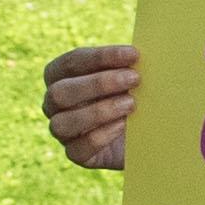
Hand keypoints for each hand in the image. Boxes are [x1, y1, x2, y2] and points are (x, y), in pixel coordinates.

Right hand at [43, 43, 141, 171]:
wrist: (149, 131)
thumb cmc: (137, 92)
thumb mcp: (134, 75)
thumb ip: (131, 63)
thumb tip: (145, 51)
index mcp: (62, 76)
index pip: (71, 63)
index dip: (101, 57)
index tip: (133, 54)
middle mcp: (55, 104)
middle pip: (60, 93)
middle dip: (98, 84)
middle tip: (135, 78)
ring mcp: (63, 131)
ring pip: (62, 123)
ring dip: (99, 111)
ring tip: (132, 103)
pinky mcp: (78, 154)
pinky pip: (78, 149)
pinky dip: (101, 136)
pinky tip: (123, 125)